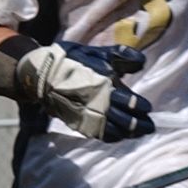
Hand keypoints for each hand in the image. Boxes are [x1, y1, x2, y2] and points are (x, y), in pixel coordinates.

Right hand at [20, 41, 153, 140]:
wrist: (39, 75)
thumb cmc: (70, 60)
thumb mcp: (95, 51)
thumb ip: (120, 55)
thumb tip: (141, 63)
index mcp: (102, 84)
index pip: (127, 101)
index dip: (139, 106)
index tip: (147, 108)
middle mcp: (95, 102)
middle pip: (122, 119)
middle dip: (138, 125)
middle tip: (148, 127)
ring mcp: (85, 113)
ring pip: (111, 129)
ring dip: (126, 133)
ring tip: (137, 133)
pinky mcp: (76, 121)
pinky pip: (97, 133)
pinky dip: (110, 136)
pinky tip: (118, 135)